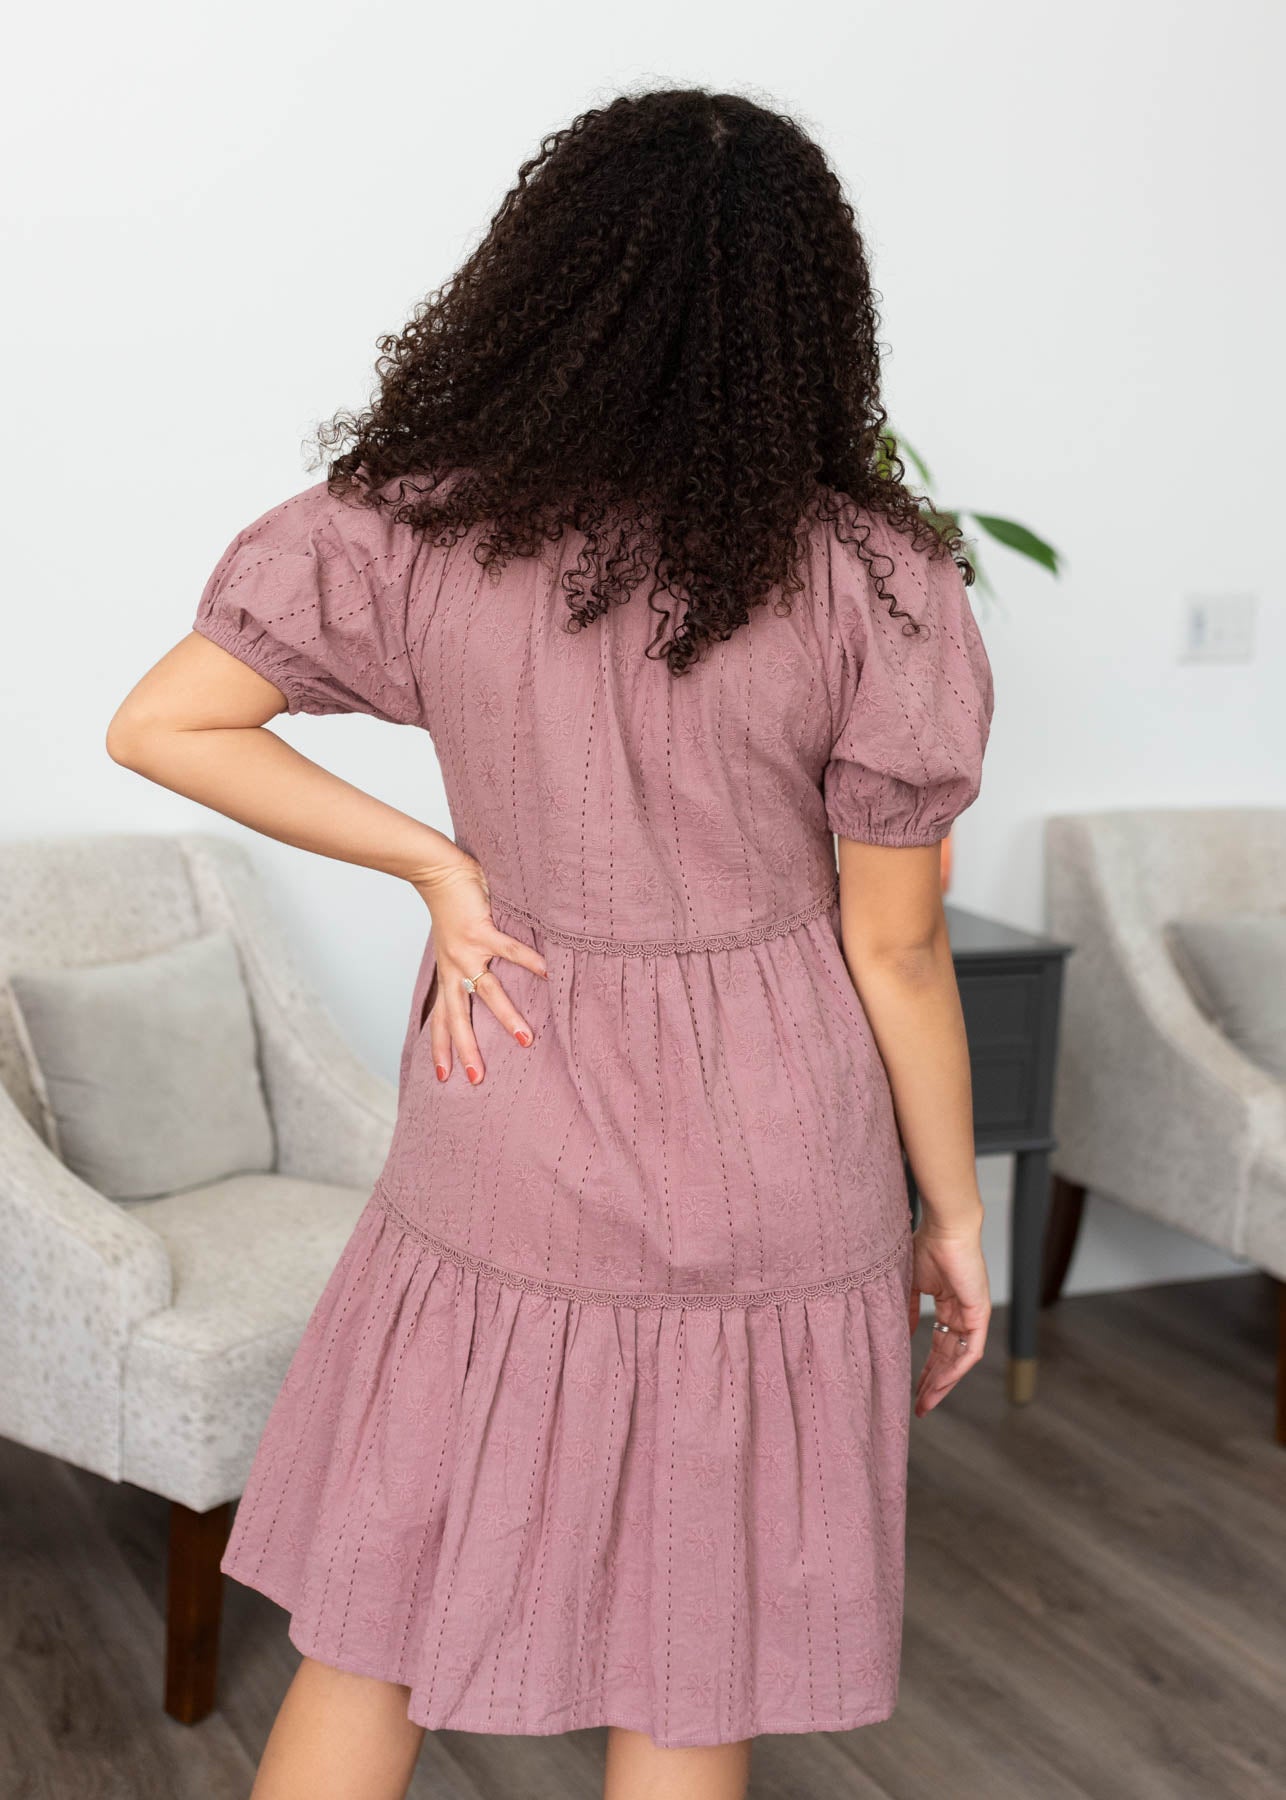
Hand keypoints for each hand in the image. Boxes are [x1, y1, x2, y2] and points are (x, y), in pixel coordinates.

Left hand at [411, 852, 547, 1084]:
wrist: (438, 873)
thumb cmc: (451, 907)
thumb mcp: (453, 945)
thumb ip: (468, 964)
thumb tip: (488, 981)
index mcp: (447, 975)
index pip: (441, 1019)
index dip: (441, 1048)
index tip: (444, 1077)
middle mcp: (453, 969)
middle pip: (457, 1018)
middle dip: (467, 1049)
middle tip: (477, 1078)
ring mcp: (466, 951)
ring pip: (486, 992)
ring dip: (506, 1017)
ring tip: (526, 1039)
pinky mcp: (479, 931)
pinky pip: (509, 951)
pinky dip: (529, 962)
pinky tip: (547, 974)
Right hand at [907, 1217, 989, 1416]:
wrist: (945, 1228)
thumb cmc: (927, 1245)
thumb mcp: (911, 1284)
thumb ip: (908, 1311)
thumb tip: (902, 1335)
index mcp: (948, 1305)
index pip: (938, 1345)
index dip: (926, 1367)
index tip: (912, 1388)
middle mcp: (963, 1313)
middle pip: (949, 1357)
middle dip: (934, 1383)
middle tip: (920, 1406)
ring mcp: (973, 1315)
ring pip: (959, 1359)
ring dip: (943, 1382)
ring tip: (926, 1402)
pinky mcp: (979, 1314)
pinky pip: (969, 1350)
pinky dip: (955, 1369)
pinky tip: (939, 1383)